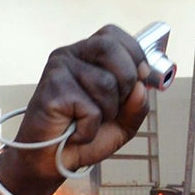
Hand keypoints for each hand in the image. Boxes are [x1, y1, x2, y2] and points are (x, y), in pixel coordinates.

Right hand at [5, 26, 154, 180]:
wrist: (52, 159)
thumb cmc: (83, 133)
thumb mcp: (123, 121)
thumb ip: (138, 105)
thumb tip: (142, 87)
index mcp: (87, 54)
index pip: (113, 34)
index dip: (134, 55)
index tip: (140, 78)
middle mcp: (71, 55)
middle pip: (111, 48)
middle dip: (126, 82)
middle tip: (112, 107)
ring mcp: (59, 69)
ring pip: (105, 82)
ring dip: (106, 113)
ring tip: (87, 121)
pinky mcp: (53, 89)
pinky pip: (90, 108)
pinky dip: (90, 128)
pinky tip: (76, 130)